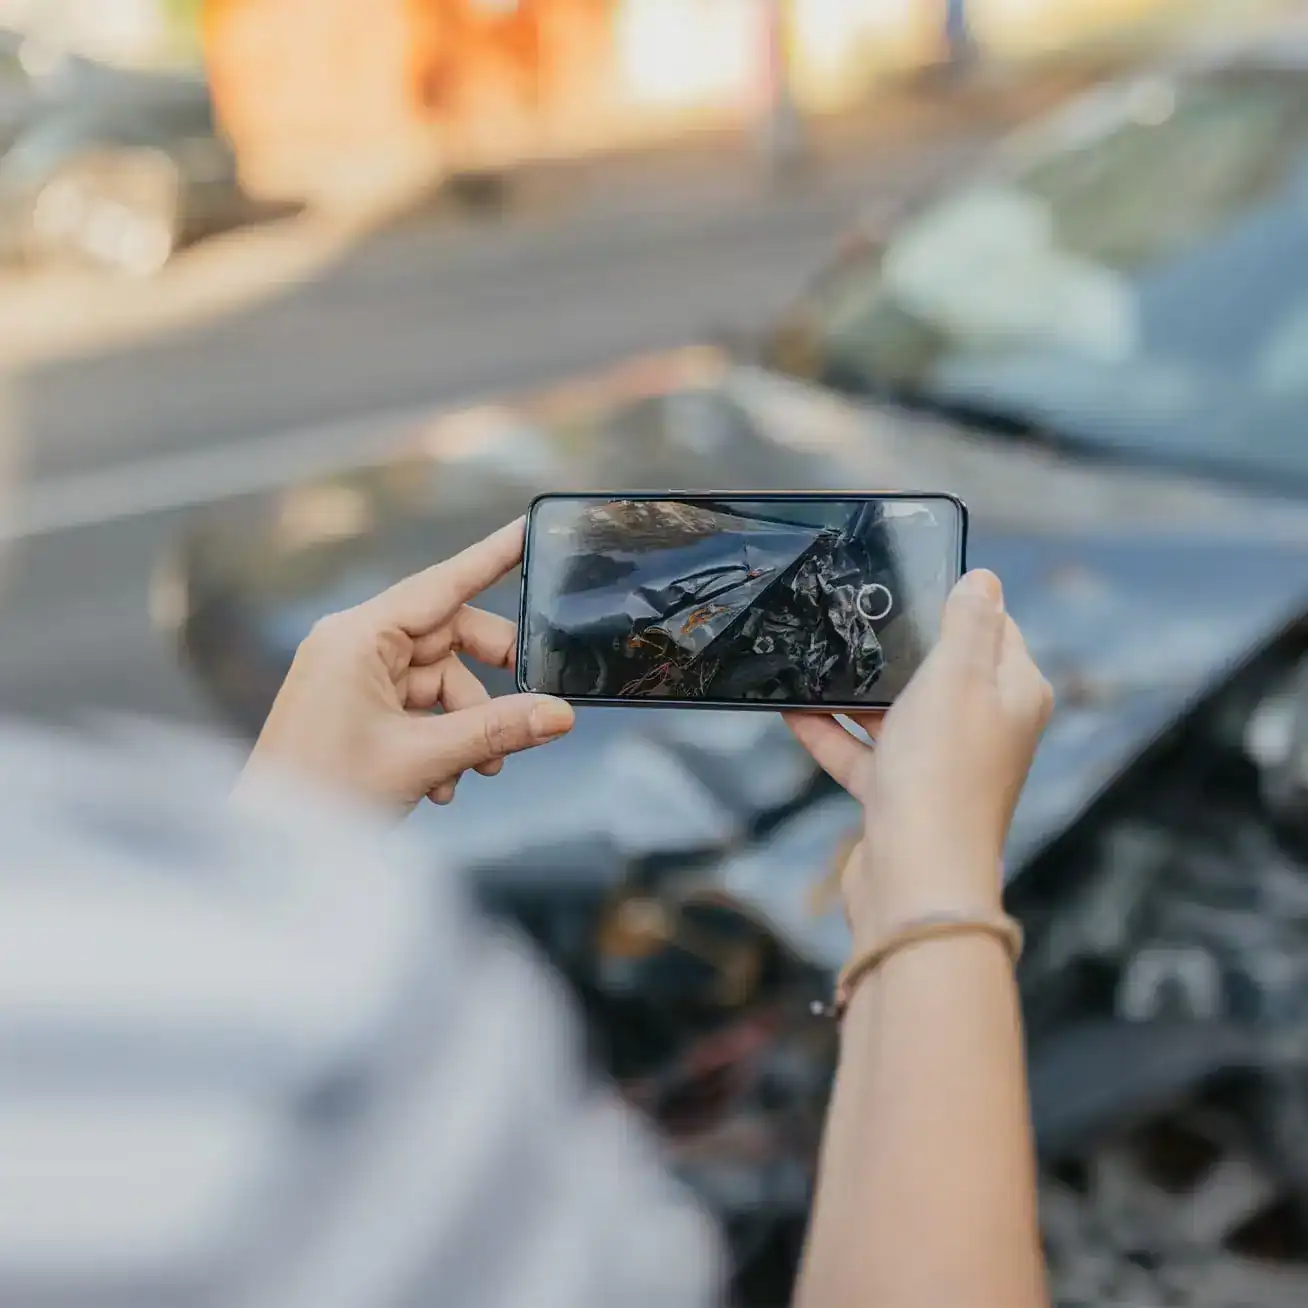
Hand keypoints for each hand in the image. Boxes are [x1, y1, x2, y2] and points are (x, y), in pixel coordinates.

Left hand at [238, 518, 574, 812]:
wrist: (268, 851)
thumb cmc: (321, 795)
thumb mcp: (422, 758)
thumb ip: (497, 730)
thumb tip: (560, 714)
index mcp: (358, 636)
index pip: (442, 584)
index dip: (491, 557)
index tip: (526, 529)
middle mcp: (353, 644)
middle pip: (448, 638)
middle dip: (488, 683)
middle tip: (529, 712)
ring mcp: (352, 675)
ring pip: (439, 680)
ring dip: (467, 725)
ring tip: (475, 771)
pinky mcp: (354, 705)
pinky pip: (418, 706)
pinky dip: (441, 738)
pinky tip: (442, 782)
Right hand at [785, 569, 1051, 946]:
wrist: (915, 875)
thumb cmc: (943, 772)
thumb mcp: (958, 675)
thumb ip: (968, 623)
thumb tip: (983, 580)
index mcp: (1013, 695)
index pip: (995, 631)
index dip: (957, 605)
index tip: (913, 581)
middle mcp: (984, 729)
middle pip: (941, 672)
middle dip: (898, 647)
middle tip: (855, 614)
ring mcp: (940, 765)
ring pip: (896, 713)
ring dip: (856, 691)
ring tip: (814, 658)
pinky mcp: (900, 796)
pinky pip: (862, 754)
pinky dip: (830, 734)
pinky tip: (792, 711)